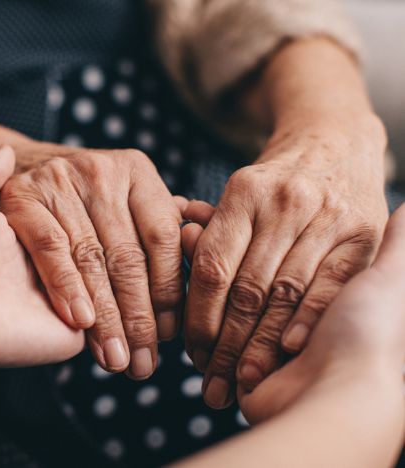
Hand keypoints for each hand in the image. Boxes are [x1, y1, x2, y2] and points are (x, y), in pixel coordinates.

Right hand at [0, 142, 183, 378]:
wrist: (23, 167)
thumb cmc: (83, 199)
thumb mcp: (125, 202)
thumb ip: (157, 232)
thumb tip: (196, 276)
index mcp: (137, 172)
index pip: (163, 239)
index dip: (169, 292)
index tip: (169, 338)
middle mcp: (101, 172)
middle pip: (127, 255)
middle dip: (137, 318)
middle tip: (141, 363)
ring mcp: (60, 180)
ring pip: (90, 259)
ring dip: (104, 317)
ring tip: (114, 358)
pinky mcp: (22, 196)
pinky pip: (50, 249)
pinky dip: (66, 288)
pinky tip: (80, 323)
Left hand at [185, 119, 388, 407]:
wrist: (336, 145)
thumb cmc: (274, 183)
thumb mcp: (238, 195)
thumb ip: (209, 228)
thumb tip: (180, 242)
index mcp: (244, 191)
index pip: (213, 266)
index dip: (199, 317)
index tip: (191, 353)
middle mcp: (285, 202)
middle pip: (248, 288)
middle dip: (227, 344)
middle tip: (212, 381)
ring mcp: (327, 217)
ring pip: (286, 294)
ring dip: (263, 345)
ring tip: (243, 380)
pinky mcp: (360, 234)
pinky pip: (329, 288)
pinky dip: (305, 323)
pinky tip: (288, 353)